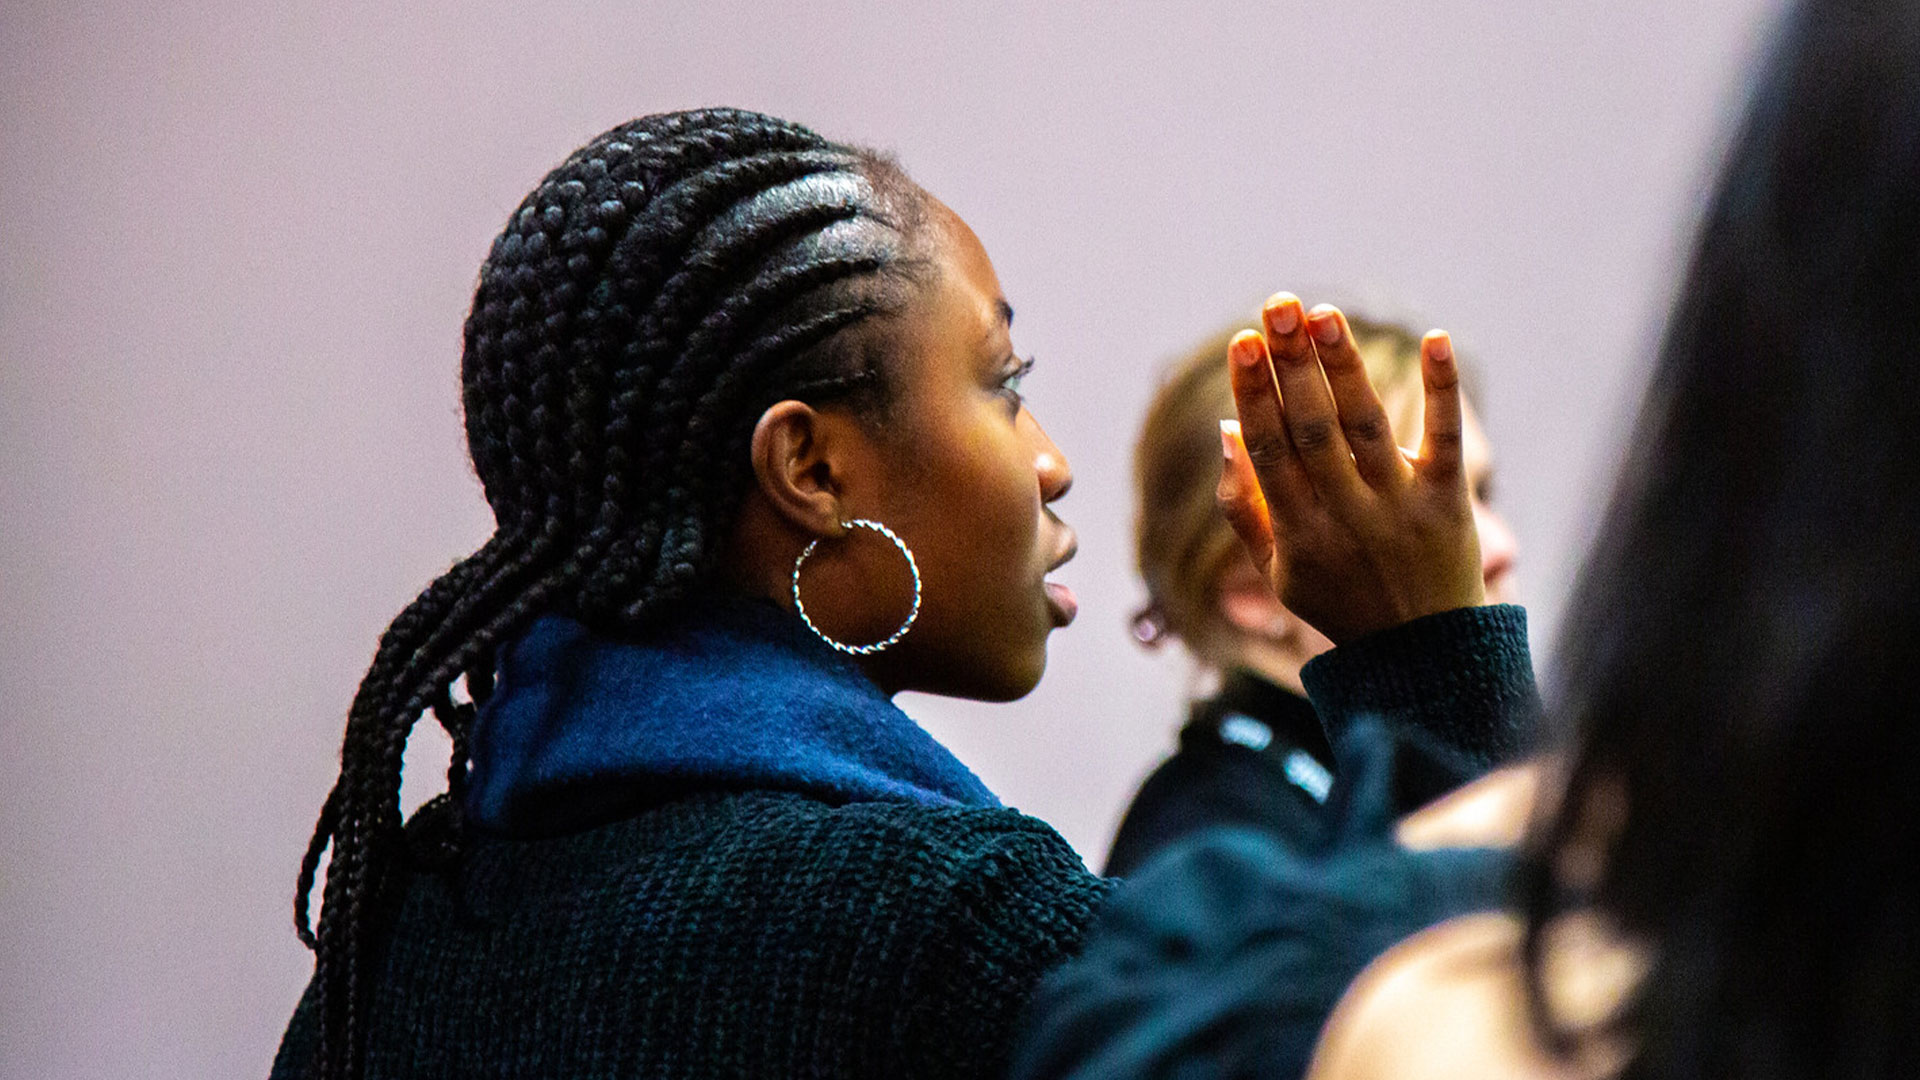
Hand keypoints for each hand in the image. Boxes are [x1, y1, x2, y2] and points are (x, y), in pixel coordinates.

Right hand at [1217, 293, 1483, 644]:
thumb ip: (1244, 506)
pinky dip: (1442, 389)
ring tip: (1324, 314)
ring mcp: (1400, 508)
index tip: (1243, 341)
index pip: (1271, 451)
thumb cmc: (1339, 602)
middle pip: (1314, 428)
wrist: (1424, 657)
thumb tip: (1229, 429)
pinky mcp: (1449, 502)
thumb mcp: (1277, 571)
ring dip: (1345, 366)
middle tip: (1278, 306)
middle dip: (1293, 365)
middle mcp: (1348, 517)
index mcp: (1299, 533)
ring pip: (1367, 427)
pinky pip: (1447, 439)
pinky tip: (1437, 339)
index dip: (1256, 394)